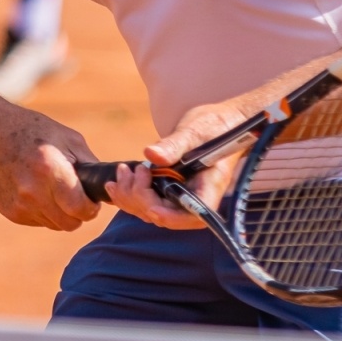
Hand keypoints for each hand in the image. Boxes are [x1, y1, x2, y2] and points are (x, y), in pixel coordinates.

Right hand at [0, 106, 99, 230]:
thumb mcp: (68, 139)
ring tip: (55, 189)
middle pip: (69, 223)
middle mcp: (32, 190)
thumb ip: (90, 165)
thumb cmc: (35, 131)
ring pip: (54, 224)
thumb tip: (109, 186)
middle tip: (78, 198)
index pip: (80, 209)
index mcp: (49, 169)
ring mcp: (18, 203)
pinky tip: (37, 190)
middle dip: (78, 213)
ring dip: (60, 213)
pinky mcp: (9, 211)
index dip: (92, 208)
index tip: (93, 202)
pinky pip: (38, 221)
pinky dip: (44, 211)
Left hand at [105, 101, 249, 230]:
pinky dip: (131, 193)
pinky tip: (117, 181)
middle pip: (165, 216)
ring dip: (131, 196)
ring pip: (152, 211)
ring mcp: (183, 196)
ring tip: (120, 174)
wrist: (224, 123)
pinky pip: (149, 201)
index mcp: (209, 188)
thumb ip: (174, 145)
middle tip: (129, 172)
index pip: (191, 216)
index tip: (147, 200)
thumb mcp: (195, 131)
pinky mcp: (172, 190)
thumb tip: (151, 155)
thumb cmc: (217, 126)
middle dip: (140, 199)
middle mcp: (196, 199)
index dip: (167, 215)